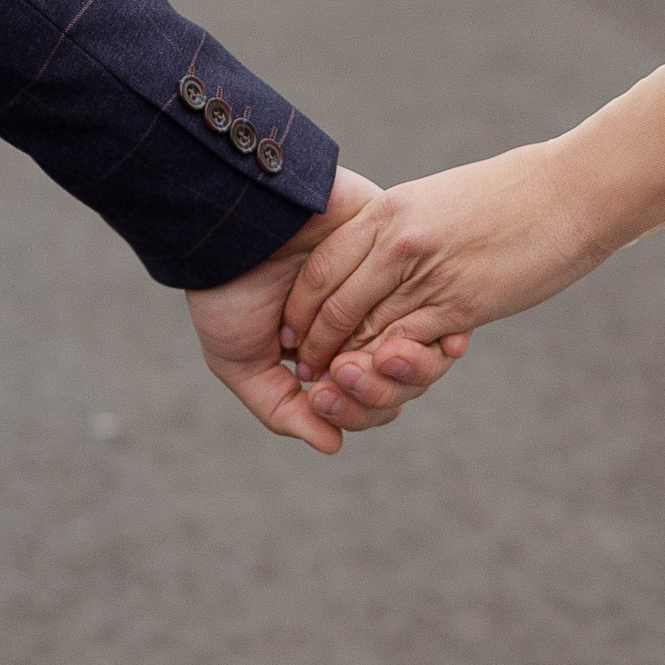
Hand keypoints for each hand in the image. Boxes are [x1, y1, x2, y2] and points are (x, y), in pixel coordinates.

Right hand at [189, 167, 469, 452]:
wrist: (233, 221)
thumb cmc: (226, 289)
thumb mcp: (240, 362)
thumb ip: (283, 409)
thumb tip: (334, 444)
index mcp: (330, 353)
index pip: (368, 402)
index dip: (354, 411)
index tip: (320, 394)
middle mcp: (365, 327)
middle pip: (403, 384)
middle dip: (377, 392)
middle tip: (340, 370)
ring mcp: (388, 293)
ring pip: (425, 352)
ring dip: (400, 369)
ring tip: (364, 358)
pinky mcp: (402, 258)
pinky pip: (437, 307)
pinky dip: (429, 335)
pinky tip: (403, 343)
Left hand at [279, 140, 614, 376]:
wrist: (568, 193)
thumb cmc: (510, 194)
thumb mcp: (438, 200)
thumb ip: (403, 228)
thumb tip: (381, 254)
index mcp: (387, 211)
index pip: (322, 266)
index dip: (302, 306)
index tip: (294, 330)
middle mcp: (397, 242)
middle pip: (335, 303)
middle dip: (316, 343)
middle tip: (307, 369)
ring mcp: (426, 274)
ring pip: (365, 330)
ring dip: (345, 363)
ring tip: (333, 384)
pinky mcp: (458, 305)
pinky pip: (407, 344)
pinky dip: (388, 367)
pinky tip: (382, 379)